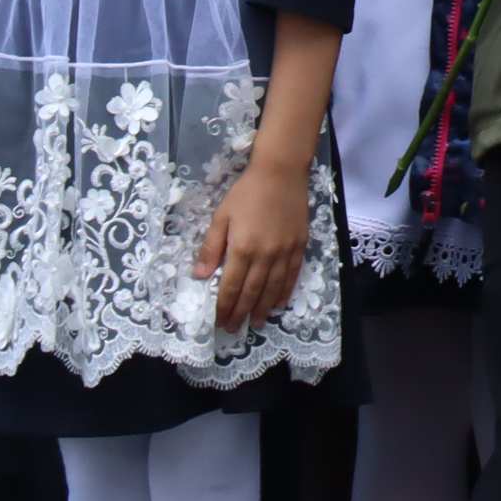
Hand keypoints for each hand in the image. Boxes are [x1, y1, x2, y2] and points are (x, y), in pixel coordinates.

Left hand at [197, 155, 312, 331]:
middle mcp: (265, 254)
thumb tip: (200, 274)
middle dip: (241, 312)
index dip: (223, 307)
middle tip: (234, 328)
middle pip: (252, 291)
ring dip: (263, 308)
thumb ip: (211, 247)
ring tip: (256, 323)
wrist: (281, 172)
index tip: (218, 321)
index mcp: (242, 248)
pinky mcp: (300, 245)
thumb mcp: (221, 216)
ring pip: (273, 287)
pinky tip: (280, 303)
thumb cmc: (246, 192)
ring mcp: (285, 251)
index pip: (230, 286)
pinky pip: (293, 274)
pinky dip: (285, 291)